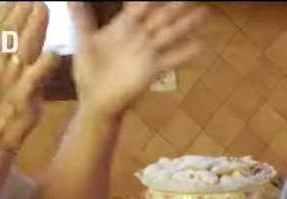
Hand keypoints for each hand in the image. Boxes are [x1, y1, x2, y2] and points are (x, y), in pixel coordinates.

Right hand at [0, 2, 59, 151]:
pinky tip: (53, 54)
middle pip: (8, 30)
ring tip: (43, 8)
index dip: (8, 4)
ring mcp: (8, 79)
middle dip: (20, 9)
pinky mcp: (22, 99)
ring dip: (33, 28)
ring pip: (21, 48)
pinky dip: (43, 66)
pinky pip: (34, 80)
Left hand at [68, 1, 207, 119]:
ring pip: (170, 34)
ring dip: (187, 24)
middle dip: (175, 7)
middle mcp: (139, 37)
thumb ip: (82, 20)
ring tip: (205, 13)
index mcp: (122, 27)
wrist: (96, 101)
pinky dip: (187, 52)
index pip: (140, 7)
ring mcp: (148, 53)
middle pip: (161, 17)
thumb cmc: (89, 73)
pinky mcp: (153, 69)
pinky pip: (172, 58)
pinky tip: (202, 45)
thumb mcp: (83, 43)